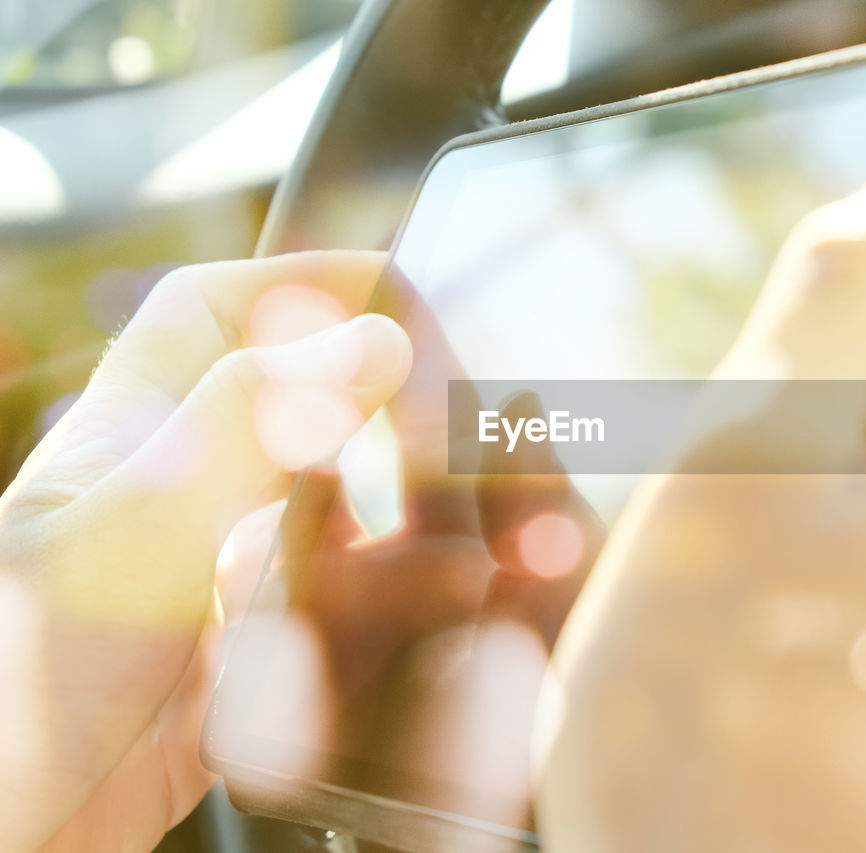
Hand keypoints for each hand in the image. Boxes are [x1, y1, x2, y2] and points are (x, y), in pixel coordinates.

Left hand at [0, 252, 410, 851]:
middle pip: (282, 418)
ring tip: (458, 534)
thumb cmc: (14, 683)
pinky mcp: (218, 684)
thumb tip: (371, 341)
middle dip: (374, 409)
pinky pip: (315, 635)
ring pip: (311, 531)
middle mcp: (162, 511)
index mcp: (126, 447)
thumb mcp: (131, 533)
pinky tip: (410, 627)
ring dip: (387, 524)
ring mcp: (191, 598)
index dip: (297, 280)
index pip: (207, 314)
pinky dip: (374, 624)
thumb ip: (249, 430)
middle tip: (454, 422)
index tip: (393, 287)